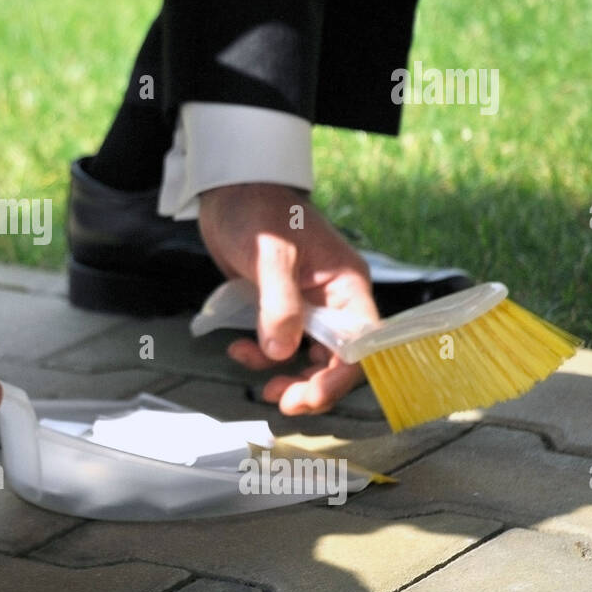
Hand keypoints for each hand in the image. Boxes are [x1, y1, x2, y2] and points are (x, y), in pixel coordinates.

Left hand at [198, 183, 378, 415]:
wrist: (230, 190)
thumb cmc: (258, 211)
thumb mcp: (270, 254)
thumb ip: (278, 303)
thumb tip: (281, 349)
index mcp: (346, 285)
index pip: (360, 344)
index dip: (338, 377)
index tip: (308, 397)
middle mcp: (333, 300)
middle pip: (337, 358)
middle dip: (312, 385)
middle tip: (282, 401)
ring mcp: (308, 305)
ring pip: (310, 357)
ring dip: (287, 375)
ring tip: (260, 383)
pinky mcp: (282, 307)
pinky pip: (282, 344)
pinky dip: (263, 355)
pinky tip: (239, 349)